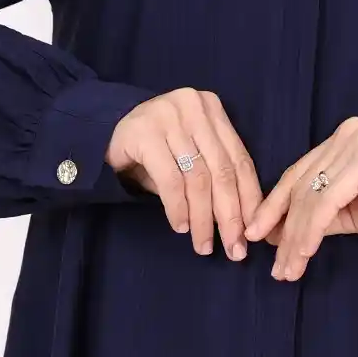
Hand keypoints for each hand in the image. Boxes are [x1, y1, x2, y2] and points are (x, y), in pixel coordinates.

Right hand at [106, 87, 263, 259]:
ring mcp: (169, 117)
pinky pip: (170, 180)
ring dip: (203, 218)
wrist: (104, 131)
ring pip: (198, 178)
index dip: (249, 199)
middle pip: (222, 170)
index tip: (253, 232)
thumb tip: (243, 224)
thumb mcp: (190, 155)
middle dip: (230, 215)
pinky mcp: (145, 133)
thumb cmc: (155, 149)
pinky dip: (178, 208)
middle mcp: (194, 106)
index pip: (240, 159)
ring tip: (203, 244)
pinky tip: (180, 226)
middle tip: (234, 249)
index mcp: (213, 109)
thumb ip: (216, 177)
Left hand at [246, 117, 357, 281]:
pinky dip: (310, 231)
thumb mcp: (356, 213)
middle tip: (275, 265)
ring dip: (295, 237)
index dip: (275, 206)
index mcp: (345, 139)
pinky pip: (327, 201)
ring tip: (288, 269)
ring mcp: (357, 142)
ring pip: (310, 195)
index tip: (258, 236)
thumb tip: (280, 233)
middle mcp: (348, 133)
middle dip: (282, 228)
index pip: (299, 173)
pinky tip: (304, 254)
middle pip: (301, 184)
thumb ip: (322, 215)